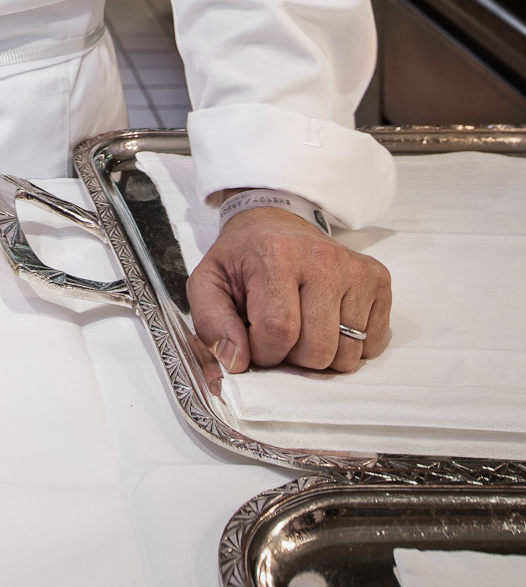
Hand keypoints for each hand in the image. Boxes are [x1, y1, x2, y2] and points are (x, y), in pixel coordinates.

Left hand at [186, 208, 391, 377]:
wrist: (275, 224)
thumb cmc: (243, 259)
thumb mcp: (209, 283)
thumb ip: (211, 323)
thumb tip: (237, 362)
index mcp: (276, 255)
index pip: (278, 331)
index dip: (263, 351)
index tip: (254, 338)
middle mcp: (323, 259)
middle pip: (317, 350)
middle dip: (293, 357)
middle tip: (280, 333)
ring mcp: (355, 269)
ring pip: (347, 354)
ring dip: (322, 355)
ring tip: (304, 326)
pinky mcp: (377, 280)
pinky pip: (373, 344)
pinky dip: (350, 345)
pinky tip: (329, 321)